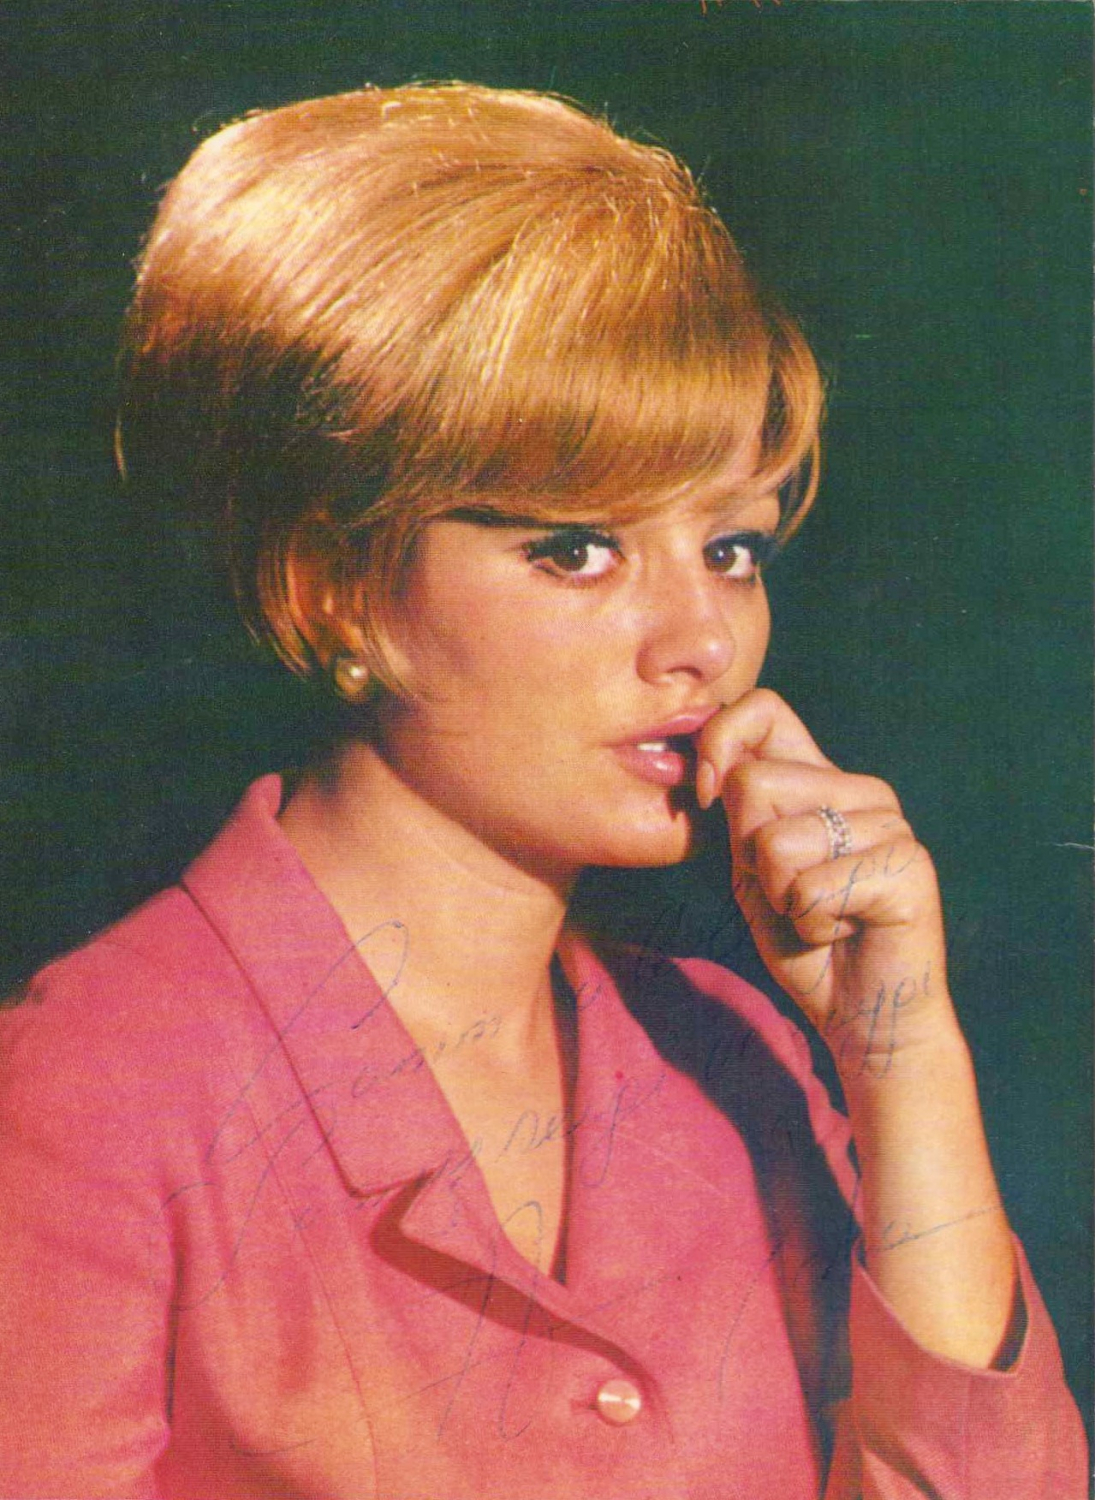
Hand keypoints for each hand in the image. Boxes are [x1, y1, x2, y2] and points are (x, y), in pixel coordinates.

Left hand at [696, 688, 957, 1079]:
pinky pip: (810, 889)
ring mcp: (891, 824)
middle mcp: (861, 790)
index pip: (764, 708)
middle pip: (752, 783)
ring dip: (779, 897)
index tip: (706, 796)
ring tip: (818, 914)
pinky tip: (844, 932)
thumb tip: (715, 765)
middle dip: (748, 855)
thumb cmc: (804, 941)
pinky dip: (810, 926)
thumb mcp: (751, 868)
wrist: (864, 1014)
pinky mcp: (908, 867)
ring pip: (775, 842)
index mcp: (822, 778)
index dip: (718, 741)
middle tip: (789, 893)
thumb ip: (737, 811)